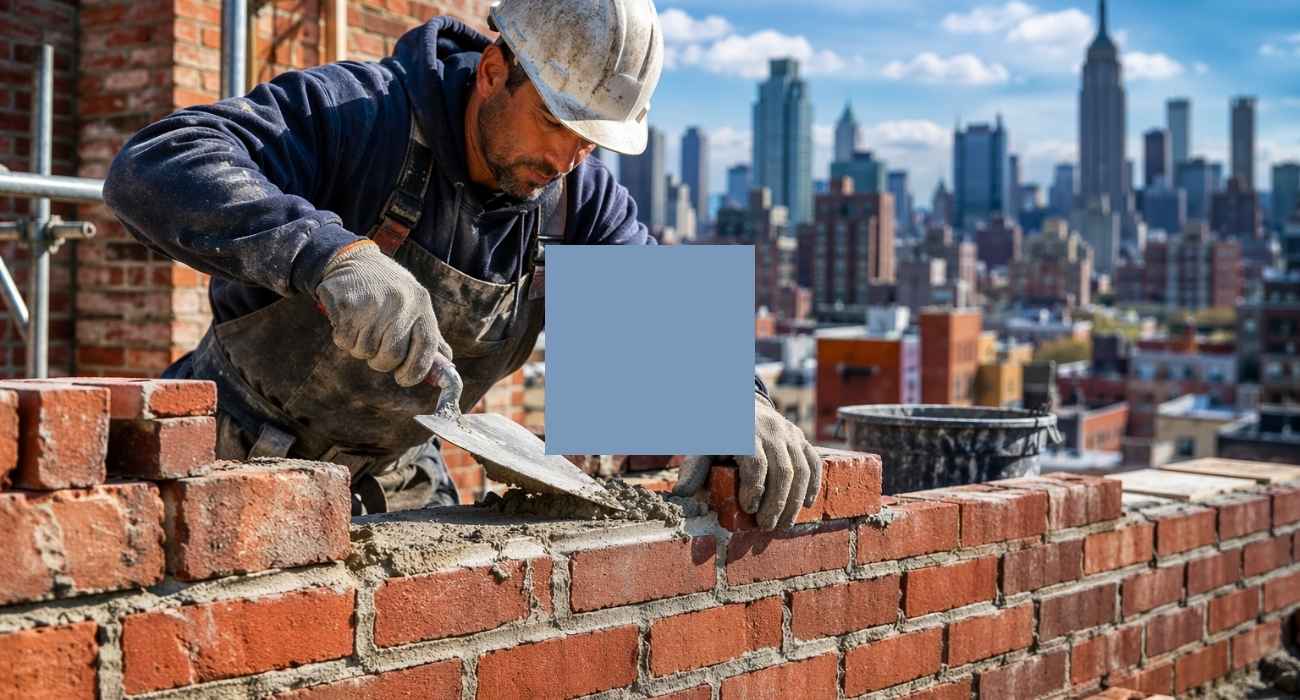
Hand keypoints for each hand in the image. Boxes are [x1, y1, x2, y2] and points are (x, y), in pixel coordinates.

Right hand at [315, 240, 453, 386]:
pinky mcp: (347, 305)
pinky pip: (345, 341)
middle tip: (376, 349)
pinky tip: (348, 319)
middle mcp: (401, 303)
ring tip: (362, 325)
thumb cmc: (389, 291)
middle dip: (381, 362)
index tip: (404, 379)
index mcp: (421, 304)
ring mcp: (373, 303)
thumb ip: (430, 337)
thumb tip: (446, 369)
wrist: (355, 260)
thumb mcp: (415, 305)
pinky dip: (344, 338)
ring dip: (360, 347)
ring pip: (364, 352)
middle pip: (391, 356)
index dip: (416, 371)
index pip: (427, 347)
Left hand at [674, 394, 822, 529]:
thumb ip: (694, 469)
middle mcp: (769, 429)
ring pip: (801, 469)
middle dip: (776, 503)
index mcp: (743, 431)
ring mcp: (788, 432)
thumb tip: (682, 494)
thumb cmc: (717, 432)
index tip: (748, 508)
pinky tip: (807, 504)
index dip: (754, 489)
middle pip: (783, 470)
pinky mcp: (799, 437)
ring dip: (794, 501)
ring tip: (782, 524)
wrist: (737, 404)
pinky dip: (813, 484)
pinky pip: (813, 462)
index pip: (756, 463)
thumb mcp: (702, 446)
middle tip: (766, 526)